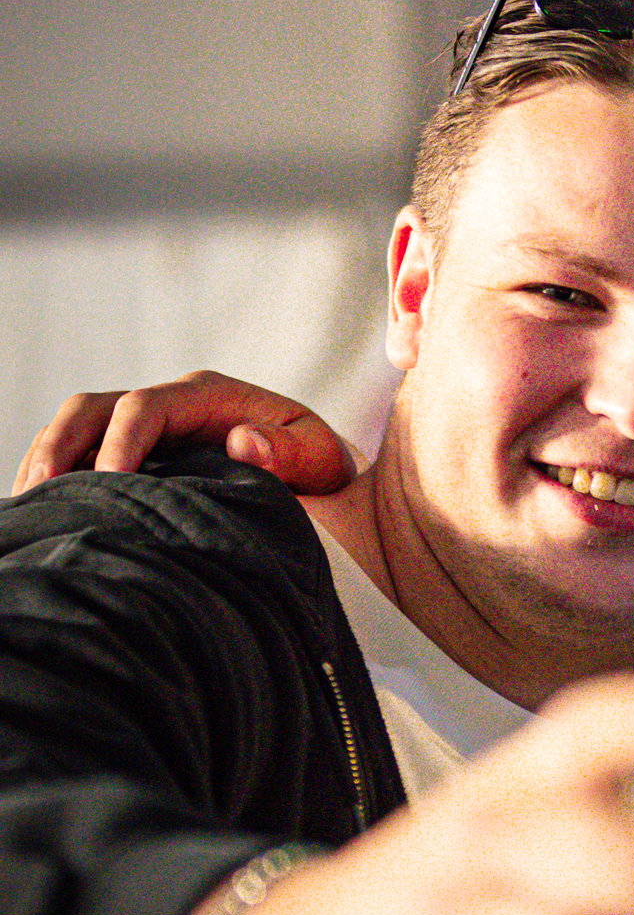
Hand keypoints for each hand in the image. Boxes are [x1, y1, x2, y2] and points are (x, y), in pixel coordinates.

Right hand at [13, 371, 357, 494]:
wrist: (323, 484)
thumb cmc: (320, 469)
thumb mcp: (320, 458)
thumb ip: (289, 451)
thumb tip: (244, 440)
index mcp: (209, 397)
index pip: (145, 406)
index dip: (121, 442)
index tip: (111, 486)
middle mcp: (169, 406)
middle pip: (93, 409)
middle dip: (60, 446)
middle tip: (41, 493)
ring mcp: (147, 432)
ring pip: (77, 431)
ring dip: (47, 463)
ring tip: (27, 508)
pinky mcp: (136, 459)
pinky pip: (83, 460)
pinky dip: (58, 482)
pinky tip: (44, 517)